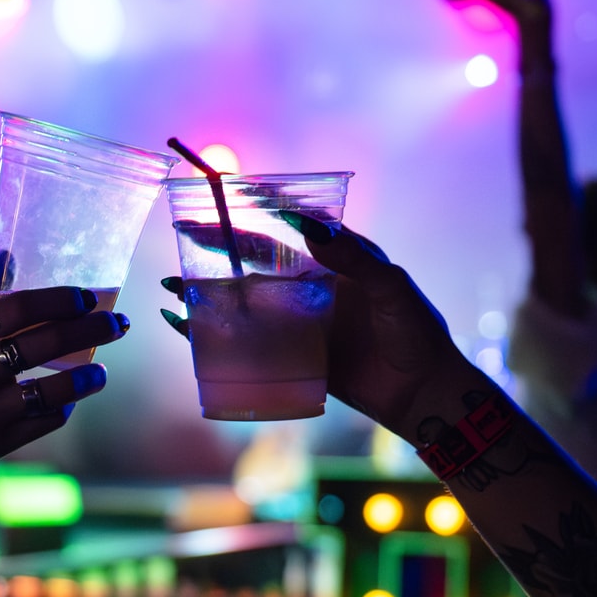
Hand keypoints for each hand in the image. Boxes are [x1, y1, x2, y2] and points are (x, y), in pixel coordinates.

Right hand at [0, 274, 129, 499]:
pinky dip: (61, 408)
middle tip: (118, 323)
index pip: (21, 306)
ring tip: (99, 371)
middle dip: (93, 328)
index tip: (86, 296)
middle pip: (48, 342)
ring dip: (87, 377)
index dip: (62, 298)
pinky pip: (43, 421)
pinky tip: (67, 400)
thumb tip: (7, 258)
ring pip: (54, 387)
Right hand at [158, 217, 475, 440]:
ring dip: (206, 296)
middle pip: (250, 265)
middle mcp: (308, 290)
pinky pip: (247, 345)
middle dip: (212, 254)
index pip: (280, 233)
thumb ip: (354, 256)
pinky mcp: (292, 359)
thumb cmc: (416, 334)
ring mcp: (297, 325)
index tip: (213, 203)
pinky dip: (215, 339)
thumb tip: (307, 226)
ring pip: (242, 304)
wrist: (424, 393)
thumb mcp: (391, 287)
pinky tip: (188, 332)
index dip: (246, 216)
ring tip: (172, 292)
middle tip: (177, 244)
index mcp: (330, 263)